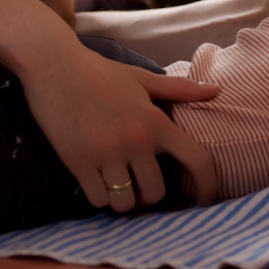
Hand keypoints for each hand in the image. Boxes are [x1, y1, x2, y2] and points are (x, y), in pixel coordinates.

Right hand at [21, 44, 221, 209]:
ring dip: (123, 199)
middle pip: (155, 193)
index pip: (197, 160)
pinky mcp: (78, 161)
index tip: (205, 199)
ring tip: (117, 184)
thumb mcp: (141, 78)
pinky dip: (99, 196)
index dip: (208, 185)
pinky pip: (97, 199)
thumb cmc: (99, 72)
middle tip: (138, 183)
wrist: (53, 65)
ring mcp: (106, 153)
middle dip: (148, 194)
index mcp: (156, 121)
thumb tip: (215, 90)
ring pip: (125, 203)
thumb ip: (179, 89)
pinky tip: (97, 181)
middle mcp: (136, 141)